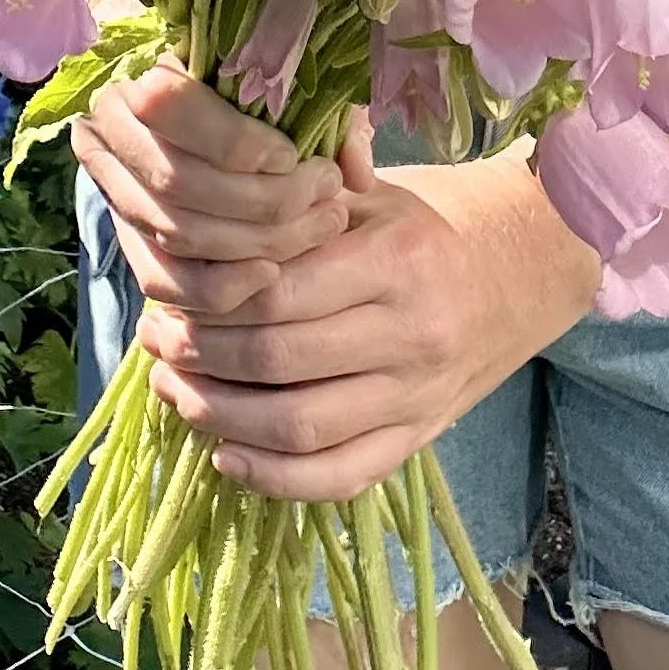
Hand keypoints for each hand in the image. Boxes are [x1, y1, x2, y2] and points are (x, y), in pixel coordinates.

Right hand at [70, 57, 349, 316]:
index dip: (237, 140)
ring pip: (178, 233)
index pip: (170, 106)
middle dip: (264, 199)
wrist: (220, 137)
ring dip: (258, 240)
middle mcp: (109, 137)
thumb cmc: (265, 102)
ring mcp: (116, 198)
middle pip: (178, 181)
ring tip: (322, 225)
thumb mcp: (295, 89)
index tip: (294, 154)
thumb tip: (356, 173)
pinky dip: (222, 286)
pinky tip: (272, 272)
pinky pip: (165, 284)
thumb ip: (329, 113)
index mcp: (137, 80)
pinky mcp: (131, 250)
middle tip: (328, 196)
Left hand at [138, 141, 584, 503]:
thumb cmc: (417, 229)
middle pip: (280, 360)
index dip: (212, 300)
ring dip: (221, 417)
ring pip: (301, 427)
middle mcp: (410, 331)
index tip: (168, 295)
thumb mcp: (370, 193)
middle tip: (156, 341)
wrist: (512, 278)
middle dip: (201, 356)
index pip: (279, 290)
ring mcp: (416, 394)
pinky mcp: (416, 439)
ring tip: (175, 390)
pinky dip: (275, 477)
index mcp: (394, 259)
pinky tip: (225, 453)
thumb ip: (301, 193)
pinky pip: (339, 476)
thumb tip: (214, 192)